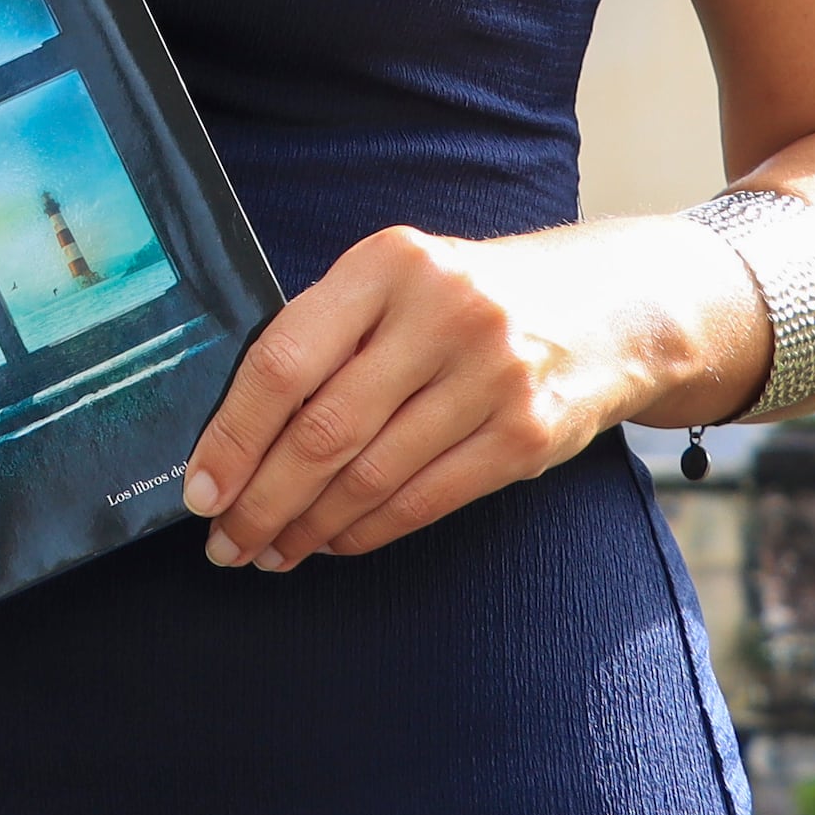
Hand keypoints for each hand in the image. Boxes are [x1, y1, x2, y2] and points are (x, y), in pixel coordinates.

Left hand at [176, 222, 707, 569]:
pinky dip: (366, 531)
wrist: (615, 305)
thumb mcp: (402, 278)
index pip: (284, 361)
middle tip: (224, 541)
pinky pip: (425, 500)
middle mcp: (442, 315)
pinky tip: (331, 543)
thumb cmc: (472, 297)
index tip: (199, 488)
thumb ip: (329, 331)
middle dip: (261, 500)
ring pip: (371, 476)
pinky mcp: (529, 435)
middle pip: (323, 431)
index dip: (232, 435)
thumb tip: (232, 431)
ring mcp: (492, 377)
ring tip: (269, 550)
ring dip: (307, 527)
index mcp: (388, 264)